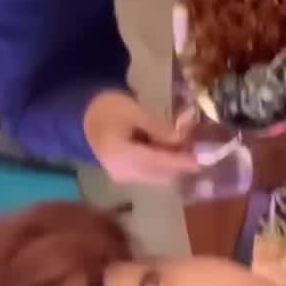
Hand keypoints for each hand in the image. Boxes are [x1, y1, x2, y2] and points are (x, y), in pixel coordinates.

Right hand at [84, 90, 199, 185]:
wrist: (86, 117)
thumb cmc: (109, 108)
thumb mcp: (134, 111)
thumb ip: (158, 128)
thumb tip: (182, 141)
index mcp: (121, 154)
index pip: (157, 161)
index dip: (180, 161)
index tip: (200, 161)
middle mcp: (122, 172)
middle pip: (159, 174)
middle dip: (179, 163)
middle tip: (195, 147)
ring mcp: (123, 177)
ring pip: (156, 176)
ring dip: (172, 164)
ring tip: (184, 146)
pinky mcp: (125, 176)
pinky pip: (150, 174)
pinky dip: (162, 164)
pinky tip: (168, 149)